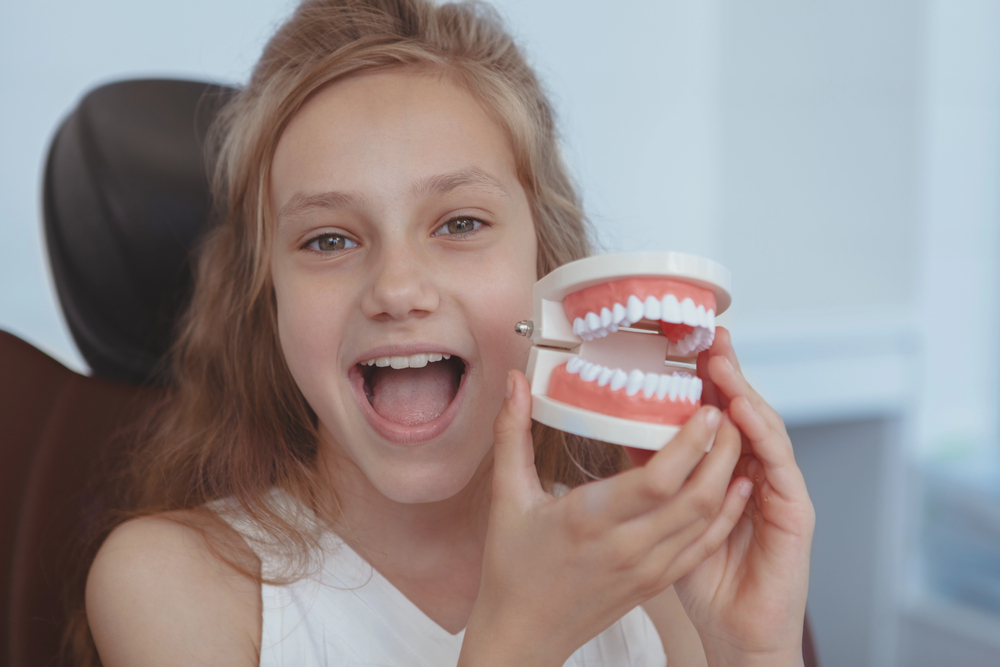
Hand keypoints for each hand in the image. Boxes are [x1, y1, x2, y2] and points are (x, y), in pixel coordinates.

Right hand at [459, 370, 751, 666]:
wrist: (523, 634)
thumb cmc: (512, 568)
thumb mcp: (506, 497)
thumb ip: (511, 434)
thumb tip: (514, 382)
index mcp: (591, 520)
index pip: (659, 480)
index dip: (691, 443)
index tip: (705, 409)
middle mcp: (628, 547)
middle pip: (696, 498)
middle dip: (722, 452)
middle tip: (727, 413)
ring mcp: (648, 569)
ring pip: (707, 521)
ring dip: (727, 478)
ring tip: (732, 442)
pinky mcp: (657, 583)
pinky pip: (703, 546)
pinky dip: (725, 515)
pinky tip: (733, 488)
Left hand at [673, 327, 815, 666]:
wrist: (736, 631)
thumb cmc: (704, 578)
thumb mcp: (668, 516)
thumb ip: (656, 474)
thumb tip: (623, 432)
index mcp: (728, 471)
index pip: (720, 413)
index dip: (708, 377)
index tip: (688, 343)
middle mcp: (756, 473)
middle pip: (745, 410)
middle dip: (728, 371)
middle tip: (710, 336)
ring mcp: (779, 489)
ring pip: (764, 427)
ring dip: (744, 391)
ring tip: (721, 362)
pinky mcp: (795, 510)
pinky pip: (778, 464)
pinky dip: (762, 433)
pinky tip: (742, 409)